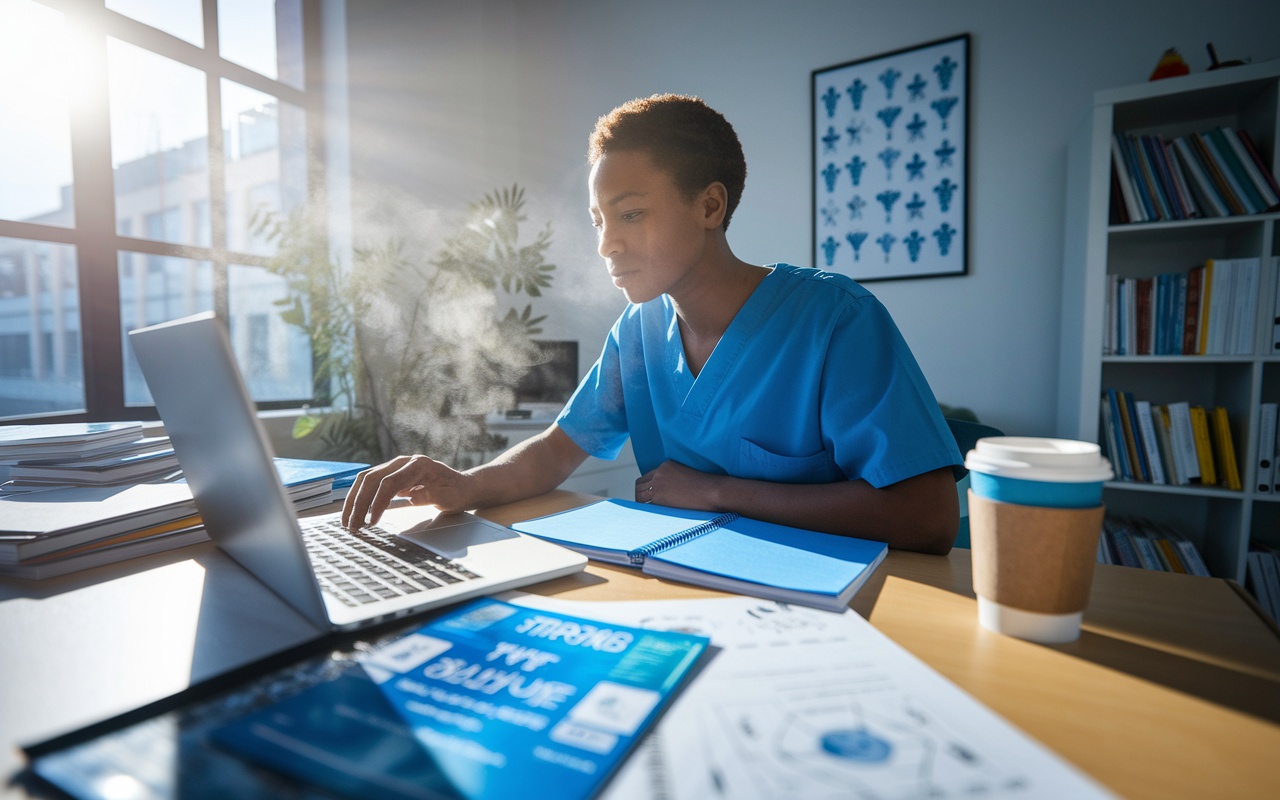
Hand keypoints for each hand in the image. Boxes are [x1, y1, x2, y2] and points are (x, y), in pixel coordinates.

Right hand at [341, 455, 471, 528]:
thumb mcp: (449, 497)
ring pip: (366, 479)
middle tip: (353, 526)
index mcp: (419, 465)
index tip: (371, 520)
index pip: (390, 482)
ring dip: (354, 500)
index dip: (378, 502)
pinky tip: (354, 513)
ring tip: (347, 522)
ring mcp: (395, 467)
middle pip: (372, 478)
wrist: (461, 485)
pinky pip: (369, 484)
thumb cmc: (456, 492)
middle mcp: (404, 462)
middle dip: (359, 503)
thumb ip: (432, 495)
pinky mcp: (390, 475)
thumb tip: (412, 496)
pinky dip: (359, 498)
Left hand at [635, 460, 723, 510]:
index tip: (651, 497)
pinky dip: (646, 512)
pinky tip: (652, 517)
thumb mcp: (688, 478)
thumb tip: (670, 495)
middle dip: (641, 496)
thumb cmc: (708, 488)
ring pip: (639, 496)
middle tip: (646, 507)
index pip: (647, 477)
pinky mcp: (659, 497)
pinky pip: (645, 506)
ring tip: (648, 514)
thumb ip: (675, 482)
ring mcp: (657, 484)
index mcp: (666, 465)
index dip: (648, 489)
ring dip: (642, 504)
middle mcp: (659, 472)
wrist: (713, 492)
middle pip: (639, 486)